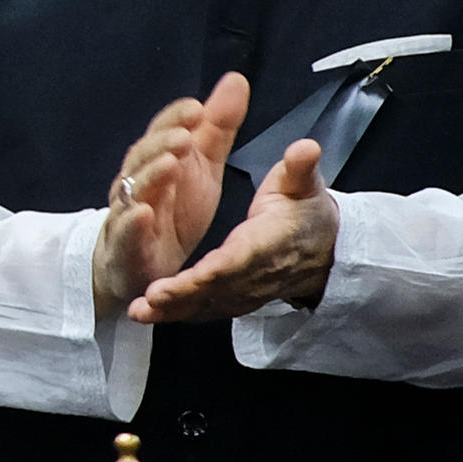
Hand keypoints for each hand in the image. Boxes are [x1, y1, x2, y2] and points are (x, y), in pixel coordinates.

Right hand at [91, 77, 245, 315]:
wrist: (141, 266)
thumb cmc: (174, 211)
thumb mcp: (203, 167)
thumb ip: (217, 128)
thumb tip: (236, 79)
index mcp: (158, 159)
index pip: (161, 131)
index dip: (175, 119)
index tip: (197, 109)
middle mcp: (137, 182)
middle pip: (143, 157)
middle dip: (161, 144)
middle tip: (184, 136)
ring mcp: (128, 213)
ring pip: (133, 190)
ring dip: (149, 176)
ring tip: (170, 164)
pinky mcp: (126, 248)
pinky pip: (125, 234)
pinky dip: (132, 223)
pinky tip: (144, 213)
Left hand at [138, 135, 339, 322]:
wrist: (324, 253)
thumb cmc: (306, 214)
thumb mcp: (306, 187)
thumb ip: (300, 170)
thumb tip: (306, 147)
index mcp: (266, 243)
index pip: (238, 259)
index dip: (215, 270)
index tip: (192, 276)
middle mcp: (251, 273)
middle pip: (214, 288)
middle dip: (182, 293)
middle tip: (149, 298)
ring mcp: (242, 291)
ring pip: (204, 304)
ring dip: (171, 309)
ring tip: (138, 311)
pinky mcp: (233, 299)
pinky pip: (202, 309)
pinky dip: (175, 313)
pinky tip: (146, 314)